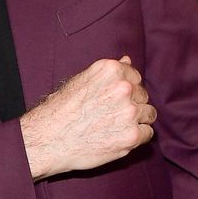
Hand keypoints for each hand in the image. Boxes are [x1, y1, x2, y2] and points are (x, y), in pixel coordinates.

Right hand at [20, 56, 155, 179]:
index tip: (113, 100)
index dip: (125, 90)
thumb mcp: (81, 81)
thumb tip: (128, 60)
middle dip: (131, 105)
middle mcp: (123, 87)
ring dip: (137, 120)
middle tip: (110, 116)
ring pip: (149, 114)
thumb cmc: (60, 110)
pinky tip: (118, 137)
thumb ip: (108, 73)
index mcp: (110, 69)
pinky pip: (148, 133)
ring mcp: (129, 112)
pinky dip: (137, 137)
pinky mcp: (131, 135)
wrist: (48, 138)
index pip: (135, 77)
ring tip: (115, 127)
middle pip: (143, 95)